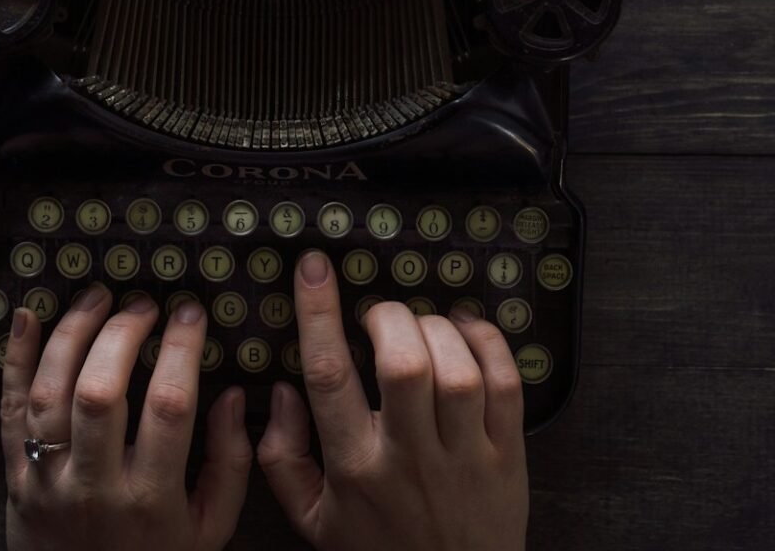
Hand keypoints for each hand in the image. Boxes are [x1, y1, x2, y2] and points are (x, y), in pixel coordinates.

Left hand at [0, 286, 252, 550]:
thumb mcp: (211, 528)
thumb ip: (231, 463)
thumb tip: (233, 395)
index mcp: (151, 498)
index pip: (169, 405)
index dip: (181, 348)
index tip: (191, 312)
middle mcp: (95, 487)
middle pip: (101, 392)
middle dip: (123, 332)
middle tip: (143, 302)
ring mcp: (47, 482)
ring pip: (51, 393)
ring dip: (73, 333)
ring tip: (97, 296)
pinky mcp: (14, 478)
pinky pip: (9, 411)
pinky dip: (15, 359)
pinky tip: (28, 315)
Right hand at [257, 251, 527, 550]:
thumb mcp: (312, 520)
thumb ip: (281, 457)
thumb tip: (282, 391)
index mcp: (355, 469)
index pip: (329, 375)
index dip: (318, 312)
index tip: (313, 268)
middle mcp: (409, 458)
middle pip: (403, 363)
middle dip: (388, 317)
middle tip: (378, 315)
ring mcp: (464, 457)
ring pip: (457, 369)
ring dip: (435, 328)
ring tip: (420, 326)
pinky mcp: (507, 456)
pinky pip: (505, 384)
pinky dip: (487, 342)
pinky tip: (465, 330)